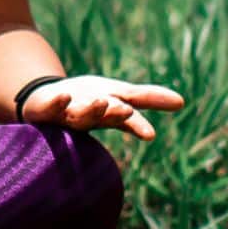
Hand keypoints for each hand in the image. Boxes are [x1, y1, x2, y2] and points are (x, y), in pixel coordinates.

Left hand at [21, 74, 184, 139]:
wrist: (46, 102)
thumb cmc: (88, 99)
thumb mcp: (118, 93)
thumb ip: (147, 98)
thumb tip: (182, 102)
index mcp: (107, 115)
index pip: (125, 120)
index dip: (136, 125)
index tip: (150, 134)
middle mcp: (88, 118)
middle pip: (102, 118)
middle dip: (113, 114)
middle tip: (124, 111)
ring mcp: (65, 115)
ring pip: (79, 116)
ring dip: (90, 110)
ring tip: (101, 102)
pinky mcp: (45, 109)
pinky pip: (49, 108)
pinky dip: (56, 103)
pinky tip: (63, 97)